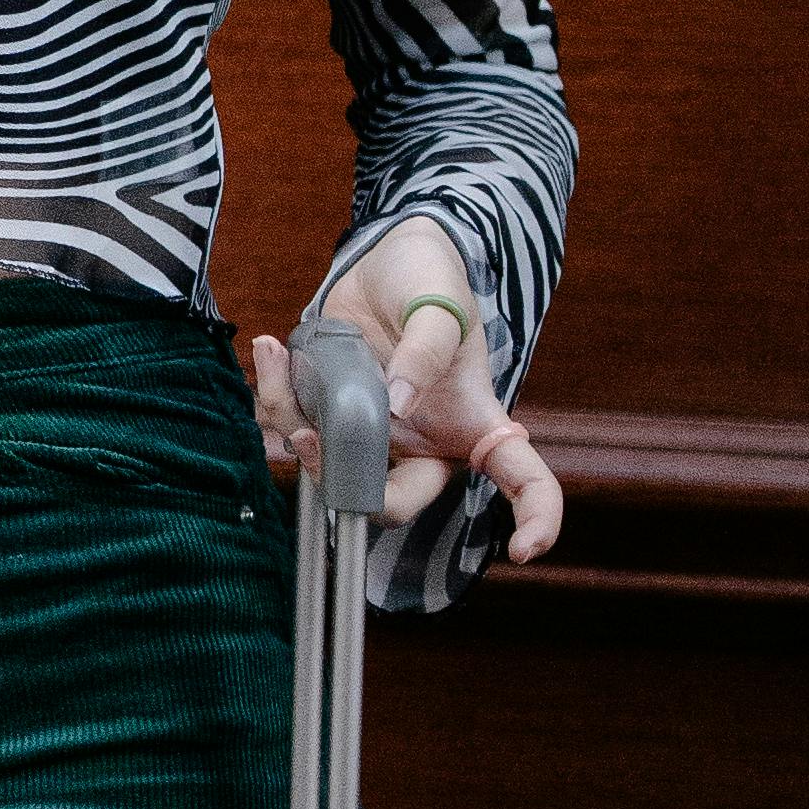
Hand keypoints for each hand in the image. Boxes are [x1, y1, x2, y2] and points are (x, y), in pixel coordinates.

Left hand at [253, 225, 562, 565]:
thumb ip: (426, 350)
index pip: (525, 482)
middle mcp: (423, 441)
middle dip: (352, 490)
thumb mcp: (439, 305)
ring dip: (294, 429)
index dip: (537, 521)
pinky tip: (271, 353)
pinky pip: (294, 429)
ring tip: (279, 364)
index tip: (524, 550)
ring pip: (333, 469)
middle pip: (397, 501)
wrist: (383, 258)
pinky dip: (273, 398)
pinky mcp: (330, 413)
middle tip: (313, 439)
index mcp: (472, 422)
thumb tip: (399, 403)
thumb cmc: (429, 280)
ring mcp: (373, 433)